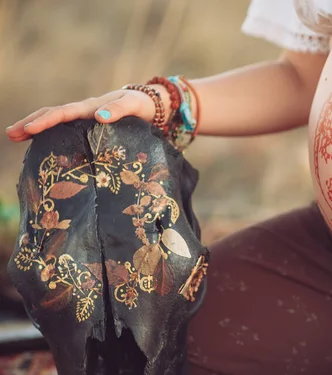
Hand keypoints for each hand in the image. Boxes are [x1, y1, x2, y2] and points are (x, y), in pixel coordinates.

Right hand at [5, 85, 166, 141]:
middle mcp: (85, 113)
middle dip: (31, 123)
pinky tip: (42, 148)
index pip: (64, 113)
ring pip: (57, 123)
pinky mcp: (91, 130)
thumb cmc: (142, 104)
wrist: (152, 106)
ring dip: (36, 129)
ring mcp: (86, 121)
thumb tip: (99, 117)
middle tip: (11, 135)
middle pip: (53, 115)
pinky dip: (52, 137)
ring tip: (17, 139)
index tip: (29, 130)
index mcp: (91, 106)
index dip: (46, 121)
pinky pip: (67, 132)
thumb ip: (118, 109)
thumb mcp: (133, 104)